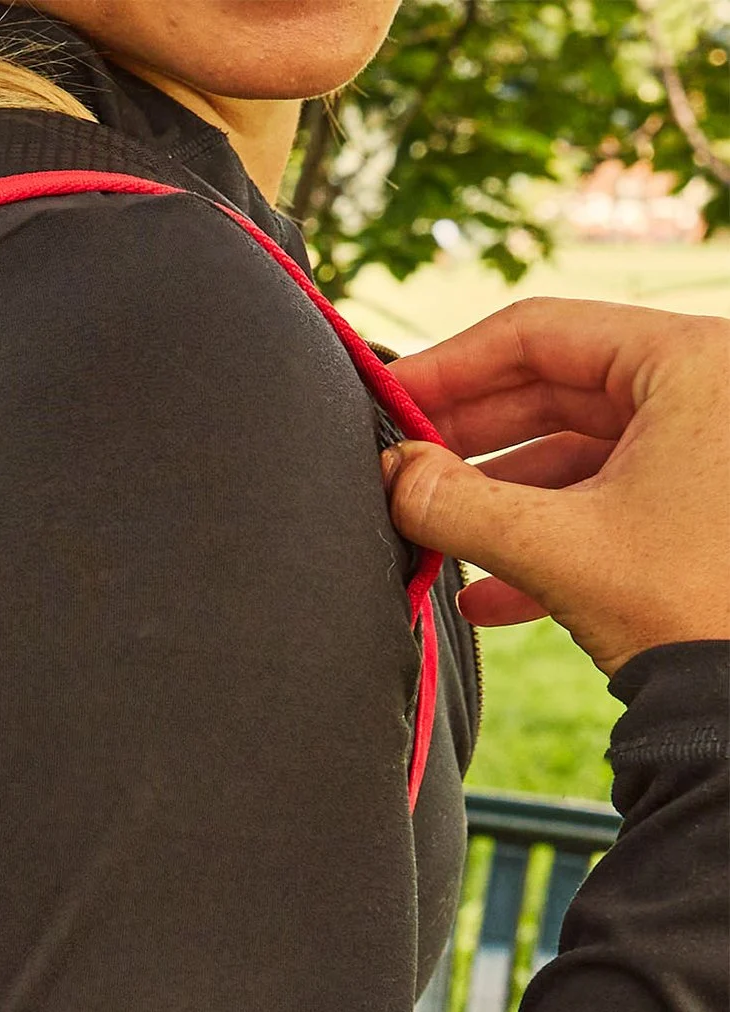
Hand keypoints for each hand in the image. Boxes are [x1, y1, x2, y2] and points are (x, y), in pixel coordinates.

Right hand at [384, 298, 729, 675]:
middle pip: (552, 388)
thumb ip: (454, 502)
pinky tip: (488, 598)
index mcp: (692, 364)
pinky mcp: (702, 506)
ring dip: (496, 499)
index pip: (538, 333)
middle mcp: (708, 391)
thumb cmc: (694, 607)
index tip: (384, 399)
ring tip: (432, 536)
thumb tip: (391, 472)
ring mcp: (707, 450)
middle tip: (398, 468)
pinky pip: (604, 499)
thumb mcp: (553, 547)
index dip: (446, 367)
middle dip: (465, 440)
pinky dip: (543, 537)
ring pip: (571, 450)